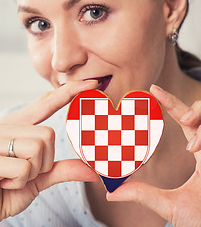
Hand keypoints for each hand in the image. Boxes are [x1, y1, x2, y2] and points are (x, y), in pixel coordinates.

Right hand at [0, 80, 98, 226]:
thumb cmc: (7, 191)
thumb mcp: (40, 179)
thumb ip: (62, 169)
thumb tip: (92, 170)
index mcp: (13, 126)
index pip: (44, 104)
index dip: (67, 93)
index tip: (91, 82)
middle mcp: (0, 128)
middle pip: (47, 135)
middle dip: (44, 163)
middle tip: (25, 174)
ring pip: (36, 150)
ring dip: (31, 174)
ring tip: (12, 179)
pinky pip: (22, 169)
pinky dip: (19, 183)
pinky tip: (3, 184)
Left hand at [107, 84, 200, 226]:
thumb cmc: (199, 222)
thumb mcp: (167, 205)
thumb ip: (142, 194)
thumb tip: (111, 192)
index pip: (187, 123)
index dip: (172, 103)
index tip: (153, 89)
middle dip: (192, 108)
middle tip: (182, 118)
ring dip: (200, 119)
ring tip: (188, 134)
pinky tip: (196, 149)